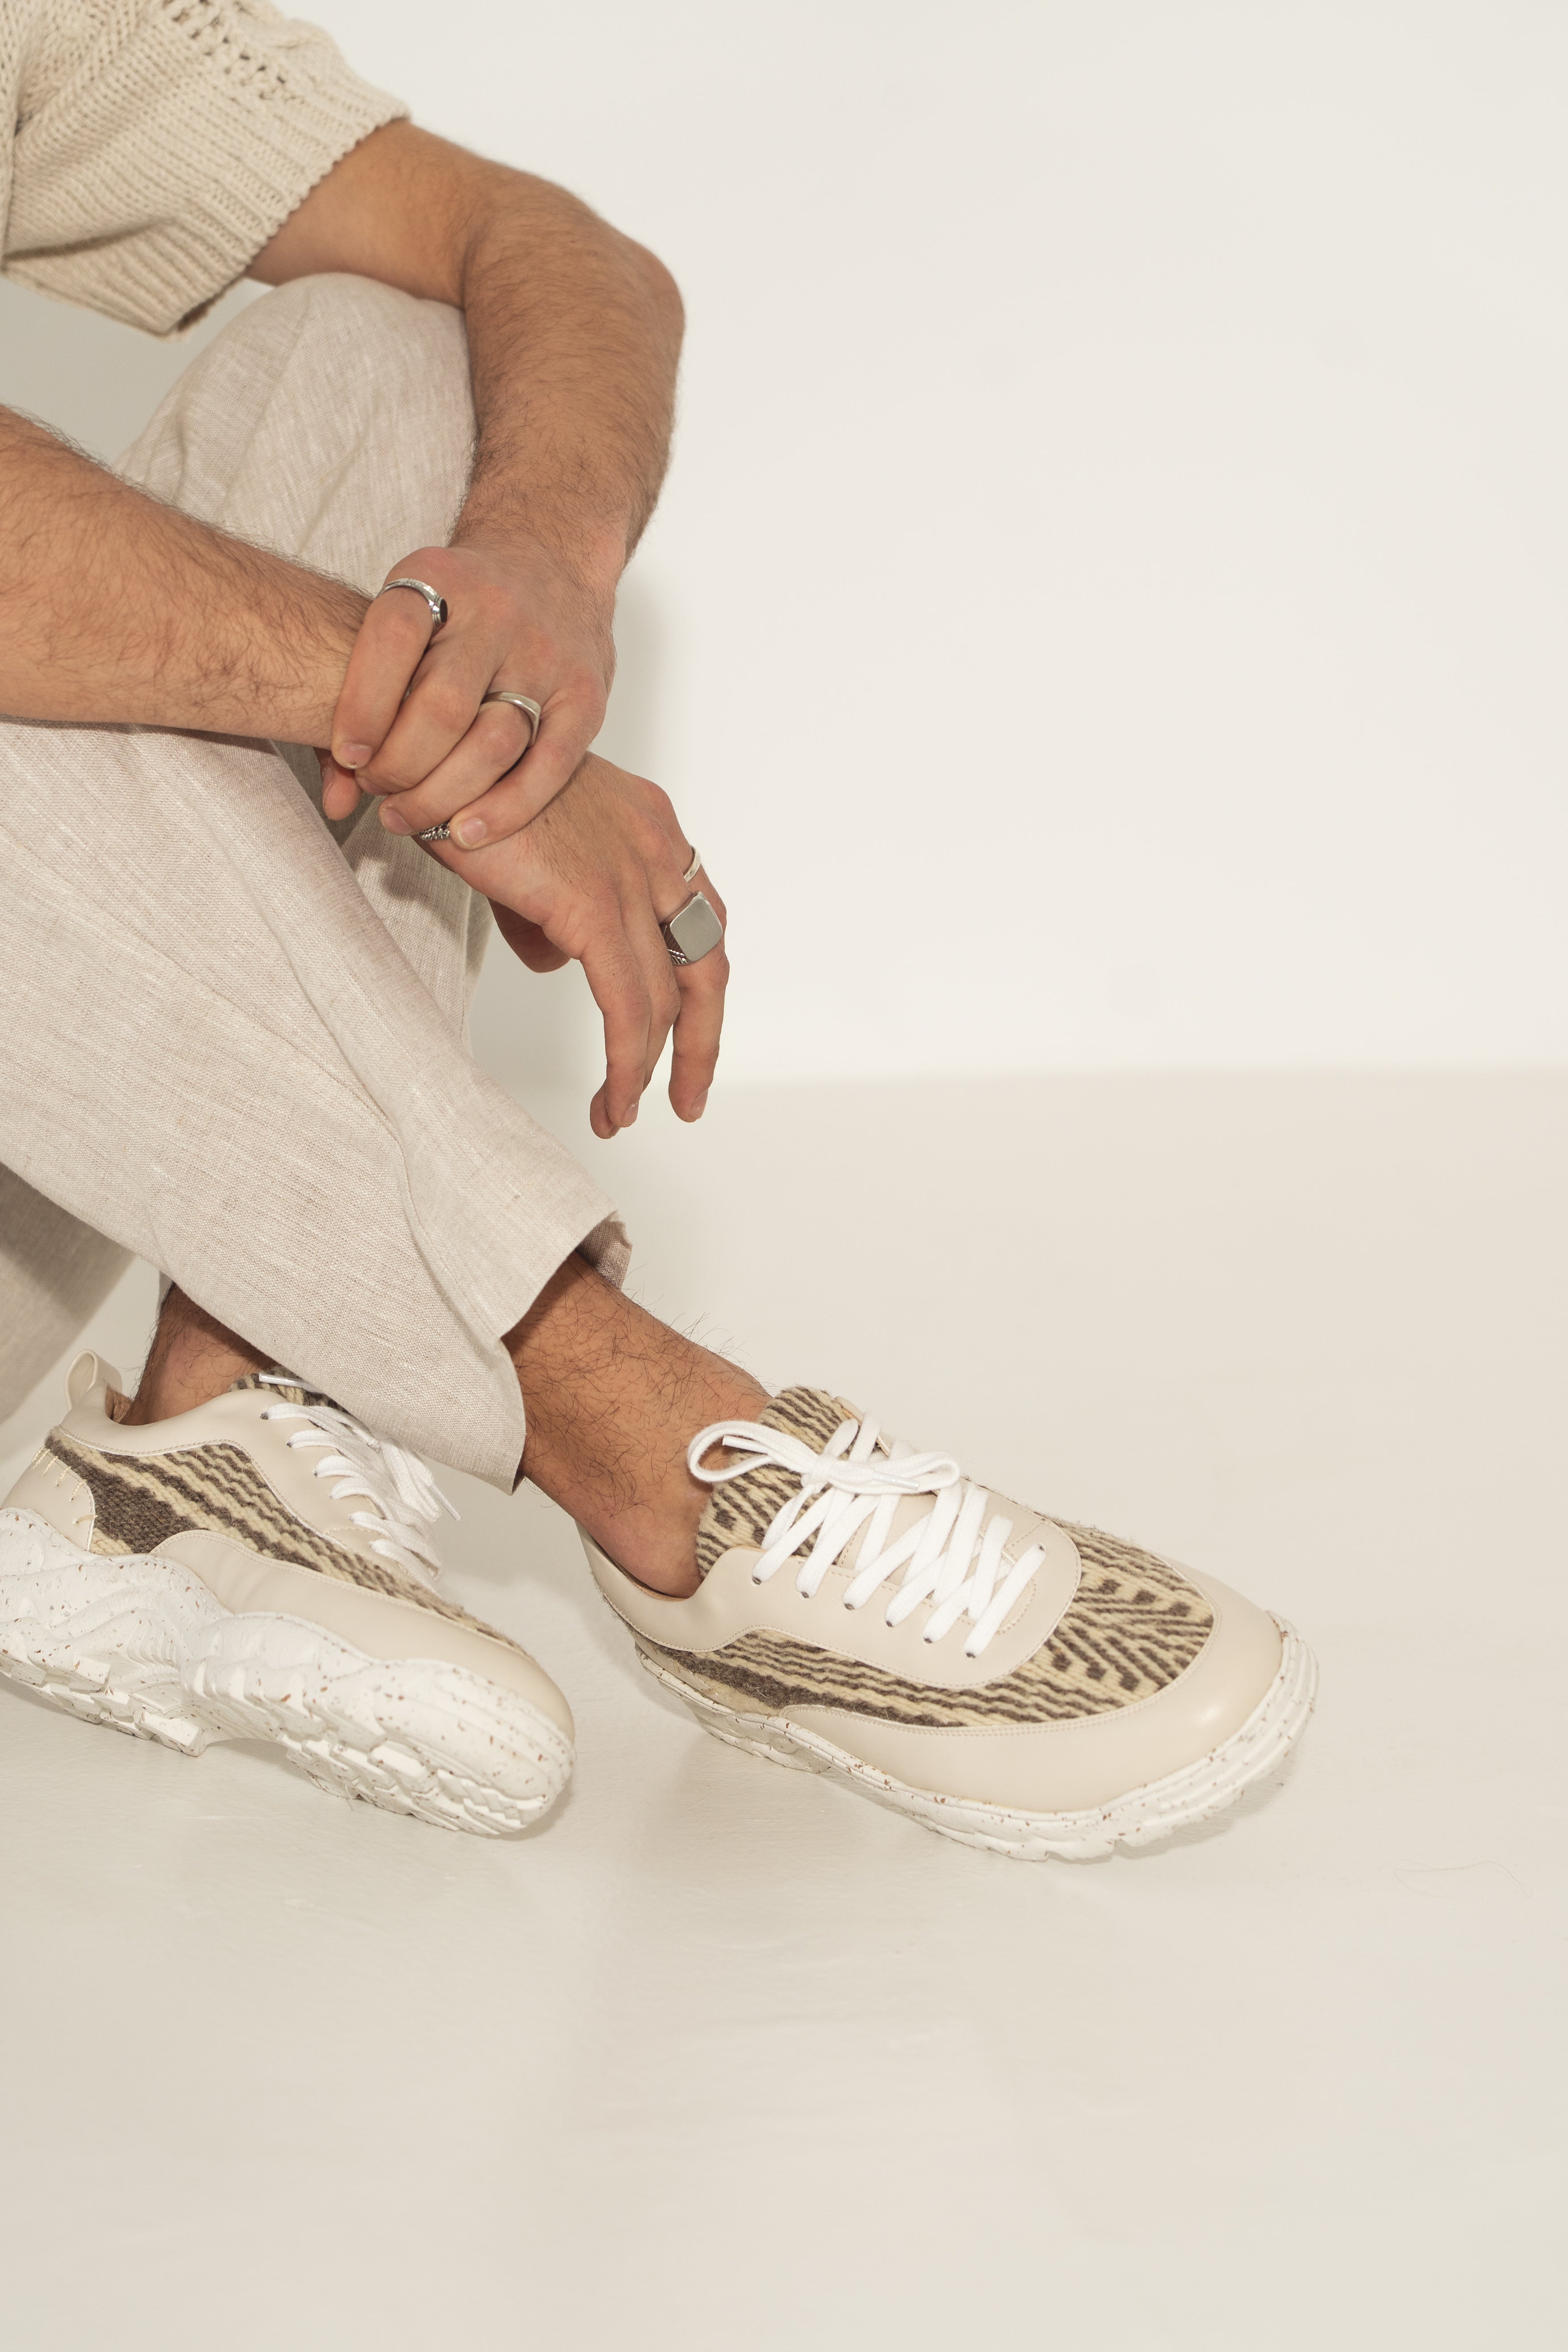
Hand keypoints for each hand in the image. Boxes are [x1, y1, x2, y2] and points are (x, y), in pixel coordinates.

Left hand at [320, 539, 614, 844]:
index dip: (362, 706)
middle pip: (442, 706)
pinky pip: (547, 767)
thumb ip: (362, 689)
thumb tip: (334, 795)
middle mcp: (499, 611)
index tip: (348, 755)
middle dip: (400, 765)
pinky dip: (505, 809)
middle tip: (378, 789)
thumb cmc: (459, 608)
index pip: (394, 638)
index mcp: (442, 577)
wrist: (550, 564)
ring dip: (442, 795)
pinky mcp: (585, 696)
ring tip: (409, 816)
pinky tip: (467, 831)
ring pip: (492, 744)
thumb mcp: (406, 614)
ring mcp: (548, 655)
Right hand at [421, 754, 728, 1136]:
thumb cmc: (460, 777)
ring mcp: (630, 875)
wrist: (428, 735)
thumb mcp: (527, 841)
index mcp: (648, 825)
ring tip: (623, 1113)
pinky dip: (629, 1063)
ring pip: (668, 996)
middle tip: (689, 1096)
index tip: (686, 1031)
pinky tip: (615, 1100)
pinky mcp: (593, 905)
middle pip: (707, 960)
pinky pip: (630, 1006)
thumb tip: (555, 959)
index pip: (700, 915)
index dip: (698, 981)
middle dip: (702, 1038)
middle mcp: (654, 846)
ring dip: (652, 1067)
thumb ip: (553, 901)